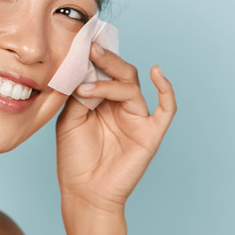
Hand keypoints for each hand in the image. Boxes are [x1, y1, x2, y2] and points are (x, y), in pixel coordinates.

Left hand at [56, 43, 176, 212]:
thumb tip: (85, 69)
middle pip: (121, 73)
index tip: (81, 42)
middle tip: (90, 48)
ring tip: (87, 88)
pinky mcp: (150, 133)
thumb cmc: (75, 158)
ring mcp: (137, 118)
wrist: (84, 192)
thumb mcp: (69, 119)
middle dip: (106, 60)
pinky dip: (165, 89)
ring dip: (110, 82)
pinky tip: (156, 72)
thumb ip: (78, 94)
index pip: (103, 70)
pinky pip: (166, 109)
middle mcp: (121, 106)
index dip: (94, 57)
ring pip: (132, 87)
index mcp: (101, 100)